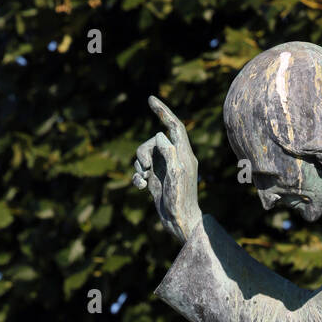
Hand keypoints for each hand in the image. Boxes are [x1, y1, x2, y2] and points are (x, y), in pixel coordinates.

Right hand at [132, 96, 202, 245]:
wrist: (180, 222)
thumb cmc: (181, 200)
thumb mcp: (176, 174)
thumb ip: (169, 152)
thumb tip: (160, 134)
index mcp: (184, 154)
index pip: (174, 126)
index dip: (163, 112)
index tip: (150, 99)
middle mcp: (175, 158)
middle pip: (152, 141)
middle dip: (143, 152)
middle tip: (145, 168)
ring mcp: (165, 168)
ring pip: (144, 155)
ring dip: (138, 166)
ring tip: (144, 179)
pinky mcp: (156, 179)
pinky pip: (140, 170)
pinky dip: (137, 177)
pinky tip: (141, 187)